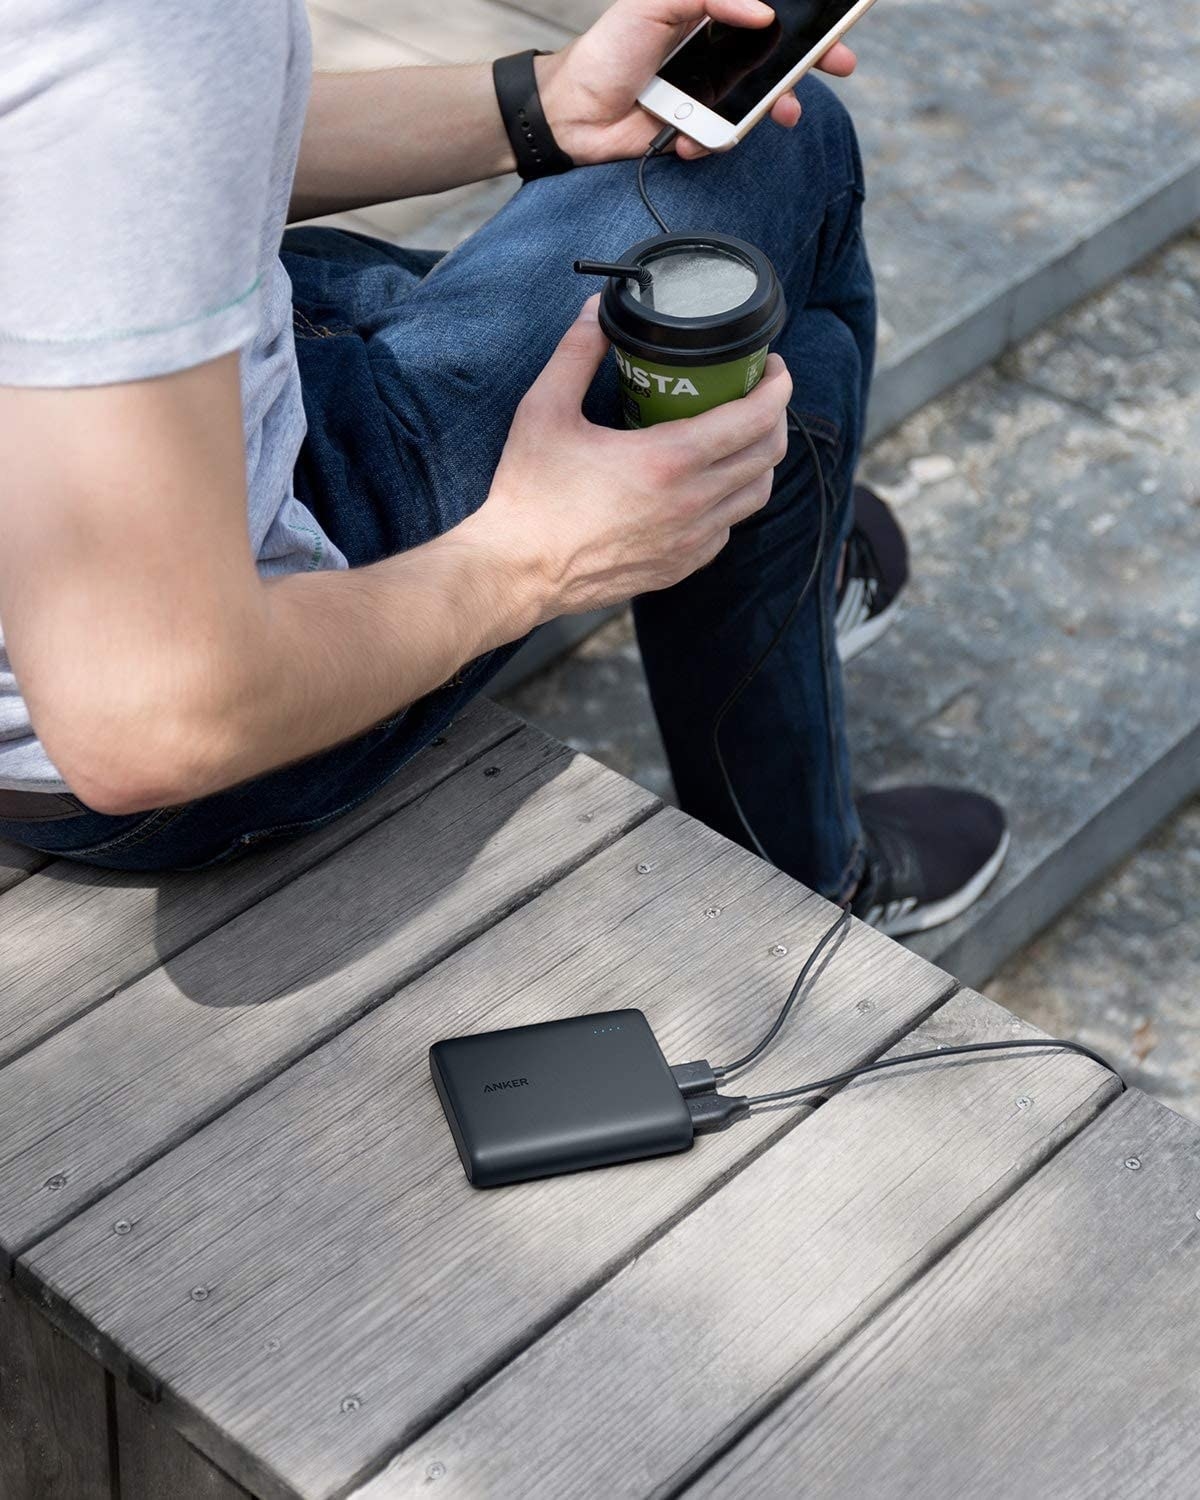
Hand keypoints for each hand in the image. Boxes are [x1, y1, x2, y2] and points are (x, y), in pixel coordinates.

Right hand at [464, 297, 791, 619]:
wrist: (517, 571)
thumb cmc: (529, 495)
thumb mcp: (544, 410)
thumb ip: (576, 354)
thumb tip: (596, 311)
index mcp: (667, 461)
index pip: (755, 419)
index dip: (777, 387)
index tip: (773, 368)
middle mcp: (690, 504)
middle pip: (768, 455)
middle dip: (775, 418)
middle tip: (757, 395)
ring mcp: (688, 541)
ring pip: (755, 496)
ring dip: (758, 461)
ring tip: (739, 438)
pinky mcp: (678, 567)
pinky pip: (726, 530)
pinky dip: (730, 501)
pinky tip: (707, 484)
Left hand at [537, 0, 856, 164]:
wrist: (573, 114)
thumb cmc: (607, 50)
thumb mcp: (654, 3)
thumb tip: (761, 12)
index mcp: (708, 16)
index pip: (765, 16)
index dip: (801, 22)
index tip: (833, 25)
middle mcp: (714, 56)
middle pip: (774, 60)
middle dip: (808, 64)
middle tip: (838, 67)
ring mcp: (708, 97)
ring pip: (757, 104)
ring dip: (768, 111)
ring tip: (778, 114)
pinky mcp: (697, 133)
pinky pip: (722, 140)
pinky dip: (711, 141)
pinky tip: (686, 139)